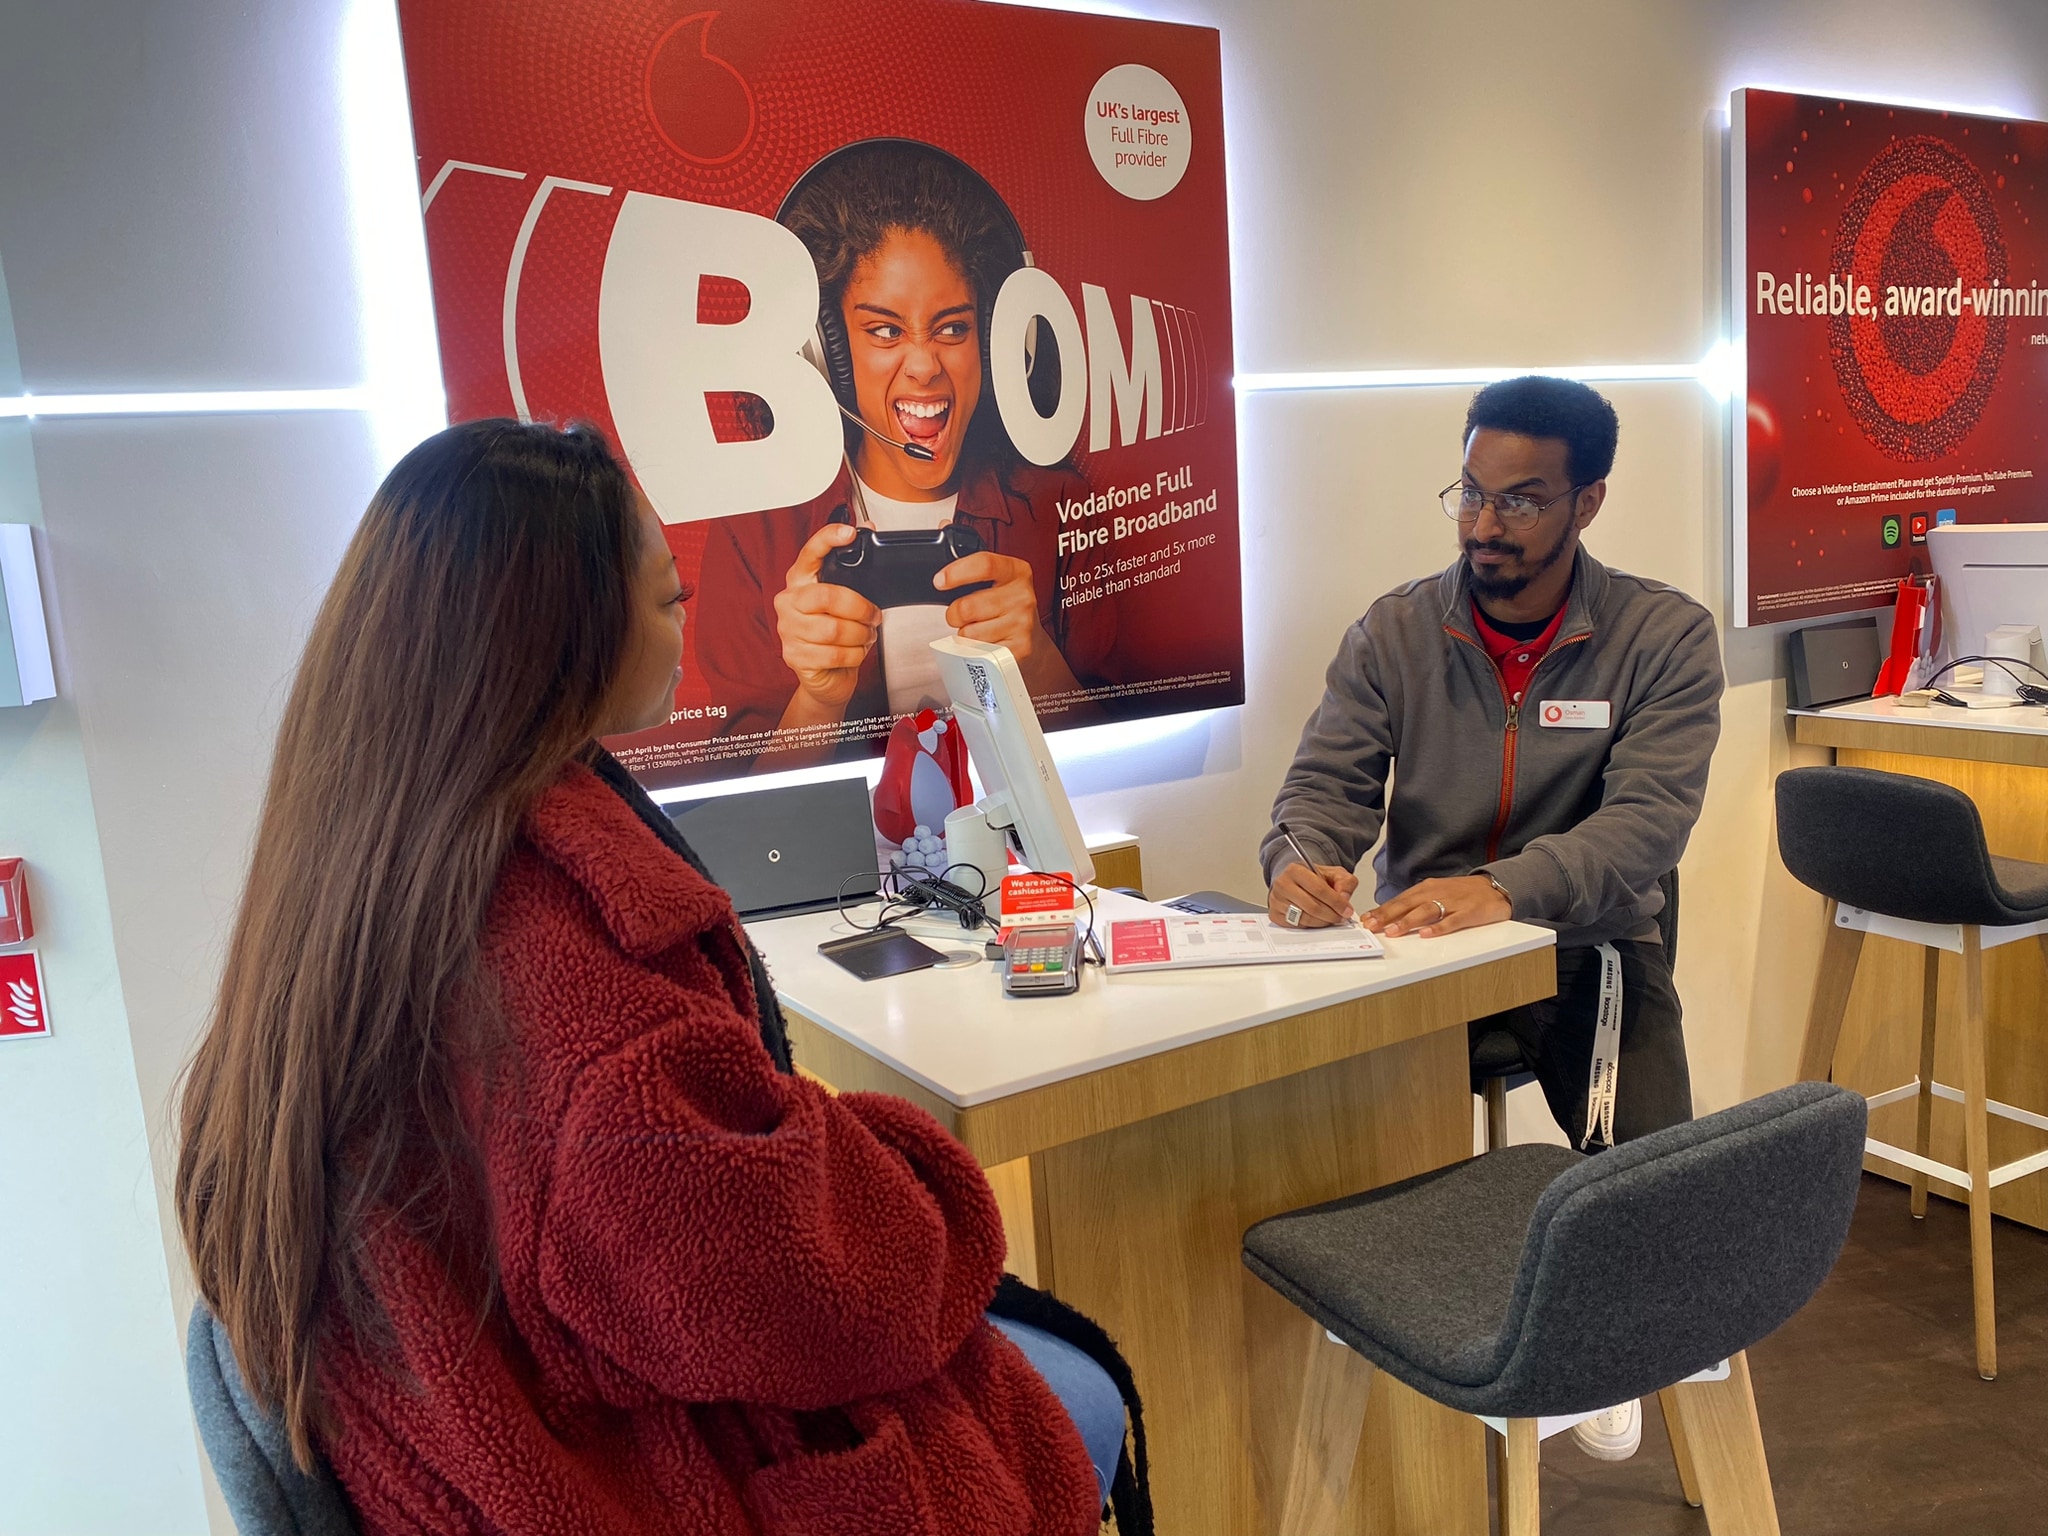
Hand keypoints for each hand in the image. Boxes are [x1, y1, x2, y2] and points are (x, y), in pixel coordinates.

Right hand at [774, 524, 880, 712]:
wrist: (827, 676)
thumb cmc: (837, 634)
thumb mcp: (847, 601)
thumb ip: (855, 570)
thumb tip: (869, 529)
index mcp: (800, 581)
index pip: (810, 553)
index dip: (828, 539)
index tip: (849, 532)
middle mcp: (788, 602)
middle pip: (827, 596)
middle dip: (860, 607)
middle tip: (874, 616)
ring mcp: (788, 630)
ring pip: (834, 630)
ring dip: (860, 635)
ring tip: (866, 635)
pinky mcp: (794, 656)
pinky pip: (835, 654)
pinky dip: (855, 654)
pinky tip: (856, 651)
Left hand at [936, 551, 1044, 660]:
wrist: (1033, 640)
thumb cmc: (1007, 609)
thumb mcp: (999, 582)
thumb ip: (974, 575)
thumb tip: (941, 580)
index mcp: (1017, 572)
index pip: (984, 565)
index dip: (956, 573)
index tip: (940, 581)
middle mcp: (1022, 596)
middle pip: (967, 606)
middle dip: (954, 614)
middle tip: (964, 616)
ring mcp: (1022, 624)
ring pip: (969, 633)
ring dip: (966, 635)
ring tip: (980, 630)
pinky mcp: (1018, 649)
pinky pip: (978, 652)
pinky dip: (976, 651)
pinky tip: (987, 644)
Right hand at [1268, 862, 1360, 928]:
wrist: (1295, 882)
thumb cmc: (1312, 878)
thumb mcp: (1333, 873)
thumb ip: (1345, 882)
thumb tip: (1344, 898)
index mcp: (1295, 870)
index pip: (1319, 889)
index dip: (1336, 902)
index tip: (1347, 910)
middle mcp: (1283, 884)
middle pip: (1312, 906)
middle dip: (1331, 915)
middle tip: (1341, 917)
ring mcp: (1277, 901)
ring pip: (1305, 918)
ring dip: (1323, 922)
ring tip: (1332, 918)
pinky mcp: (1275, 915)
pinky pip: (1298, 926)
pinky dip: (1312, 926)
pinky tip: (1319, 920)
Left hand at [1363, 876, 1510, 937]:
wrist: (1495, 887)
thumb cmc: (1462, 892)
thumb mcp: (1436, 893)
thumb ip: (1414, 904)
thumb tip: (1389, 917)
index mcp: (1426, 889)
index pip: (1399, 900)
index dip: (1381, 910)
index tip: (1365, 920)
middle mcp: (1436, 893)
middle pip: (1408, 904)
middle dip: (1387, 916)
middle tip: (1372, 926)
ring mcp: (1453, 902)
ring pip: (1426, 911)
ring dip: (1408, 922)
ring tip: (1393, 932)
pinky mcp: (1469, 912)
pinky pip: (1452, 921)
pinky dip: (1439, 928)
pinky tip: (1427, 934)